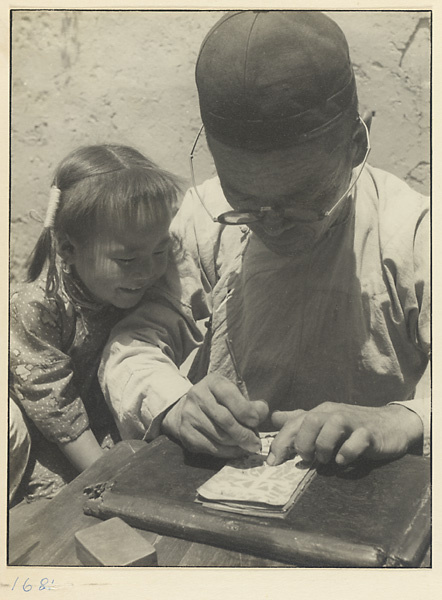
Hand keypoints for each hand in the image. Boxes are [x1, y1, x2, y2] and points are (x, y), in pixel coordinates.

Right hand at [161, 373, 268, 457]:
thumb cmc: (217, 402)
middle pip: (225, 419)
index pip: (229, 395)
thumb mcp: (233, 394)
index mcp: (212, 382)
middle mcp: (197, 395)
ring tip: (248, 447)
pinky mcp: (186, 432)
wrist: (186, 410)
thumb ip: (249, 403)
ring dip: (237, 444)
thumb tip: (262, 411)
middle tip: (256, 443)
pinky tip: (236, 451)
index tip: (256, 422)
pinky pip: (211, 447)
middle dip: (244, 434)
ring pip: (219, 435)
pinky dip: (227, 452)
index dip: (245, 410)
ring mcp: (189, 414)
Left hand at [267, 402, 422, 466]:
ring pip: (331, 425)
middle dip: (303, 443)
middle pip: (310, 421)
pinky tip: (343, 461)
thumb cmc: (353, 427)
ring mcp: (353, 422)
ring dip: (323, 447)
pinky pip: (357, 440)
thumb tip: (274, 417)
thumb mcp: (324, 422)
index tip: (273, 462)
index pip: (294, 422)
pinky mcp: (370, 433)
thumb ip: (300, 421)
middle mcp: (334, 413)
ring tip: (325, 460)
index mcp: (320, 412)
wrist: (392, 424)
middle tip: (307, 459)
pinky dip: (347, 452)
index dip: (280, 442)